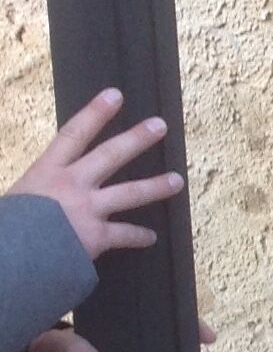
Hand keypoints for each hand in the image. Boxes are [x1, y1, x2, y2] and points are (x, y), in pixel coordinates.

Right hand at [6, 87, 183, 259]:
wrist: (13, 255)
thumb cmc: (8, 226)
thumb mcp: (19, 199)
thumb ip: (37, 194)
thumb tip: (41, 201)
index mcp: (47, 172)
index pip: (74, 134)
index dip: (95, 113)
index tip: (115, 96)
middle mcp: (72, 184)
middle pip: (111, 155)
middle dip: (137, 139)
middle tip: (160, 125)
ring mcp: (88, 209)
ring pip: (130, 193)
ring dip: (156, 186)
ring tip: (177, 181)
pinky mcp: (98, 235)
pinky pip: (125, 235)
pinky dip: (139, 236)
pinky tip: (151, 238)